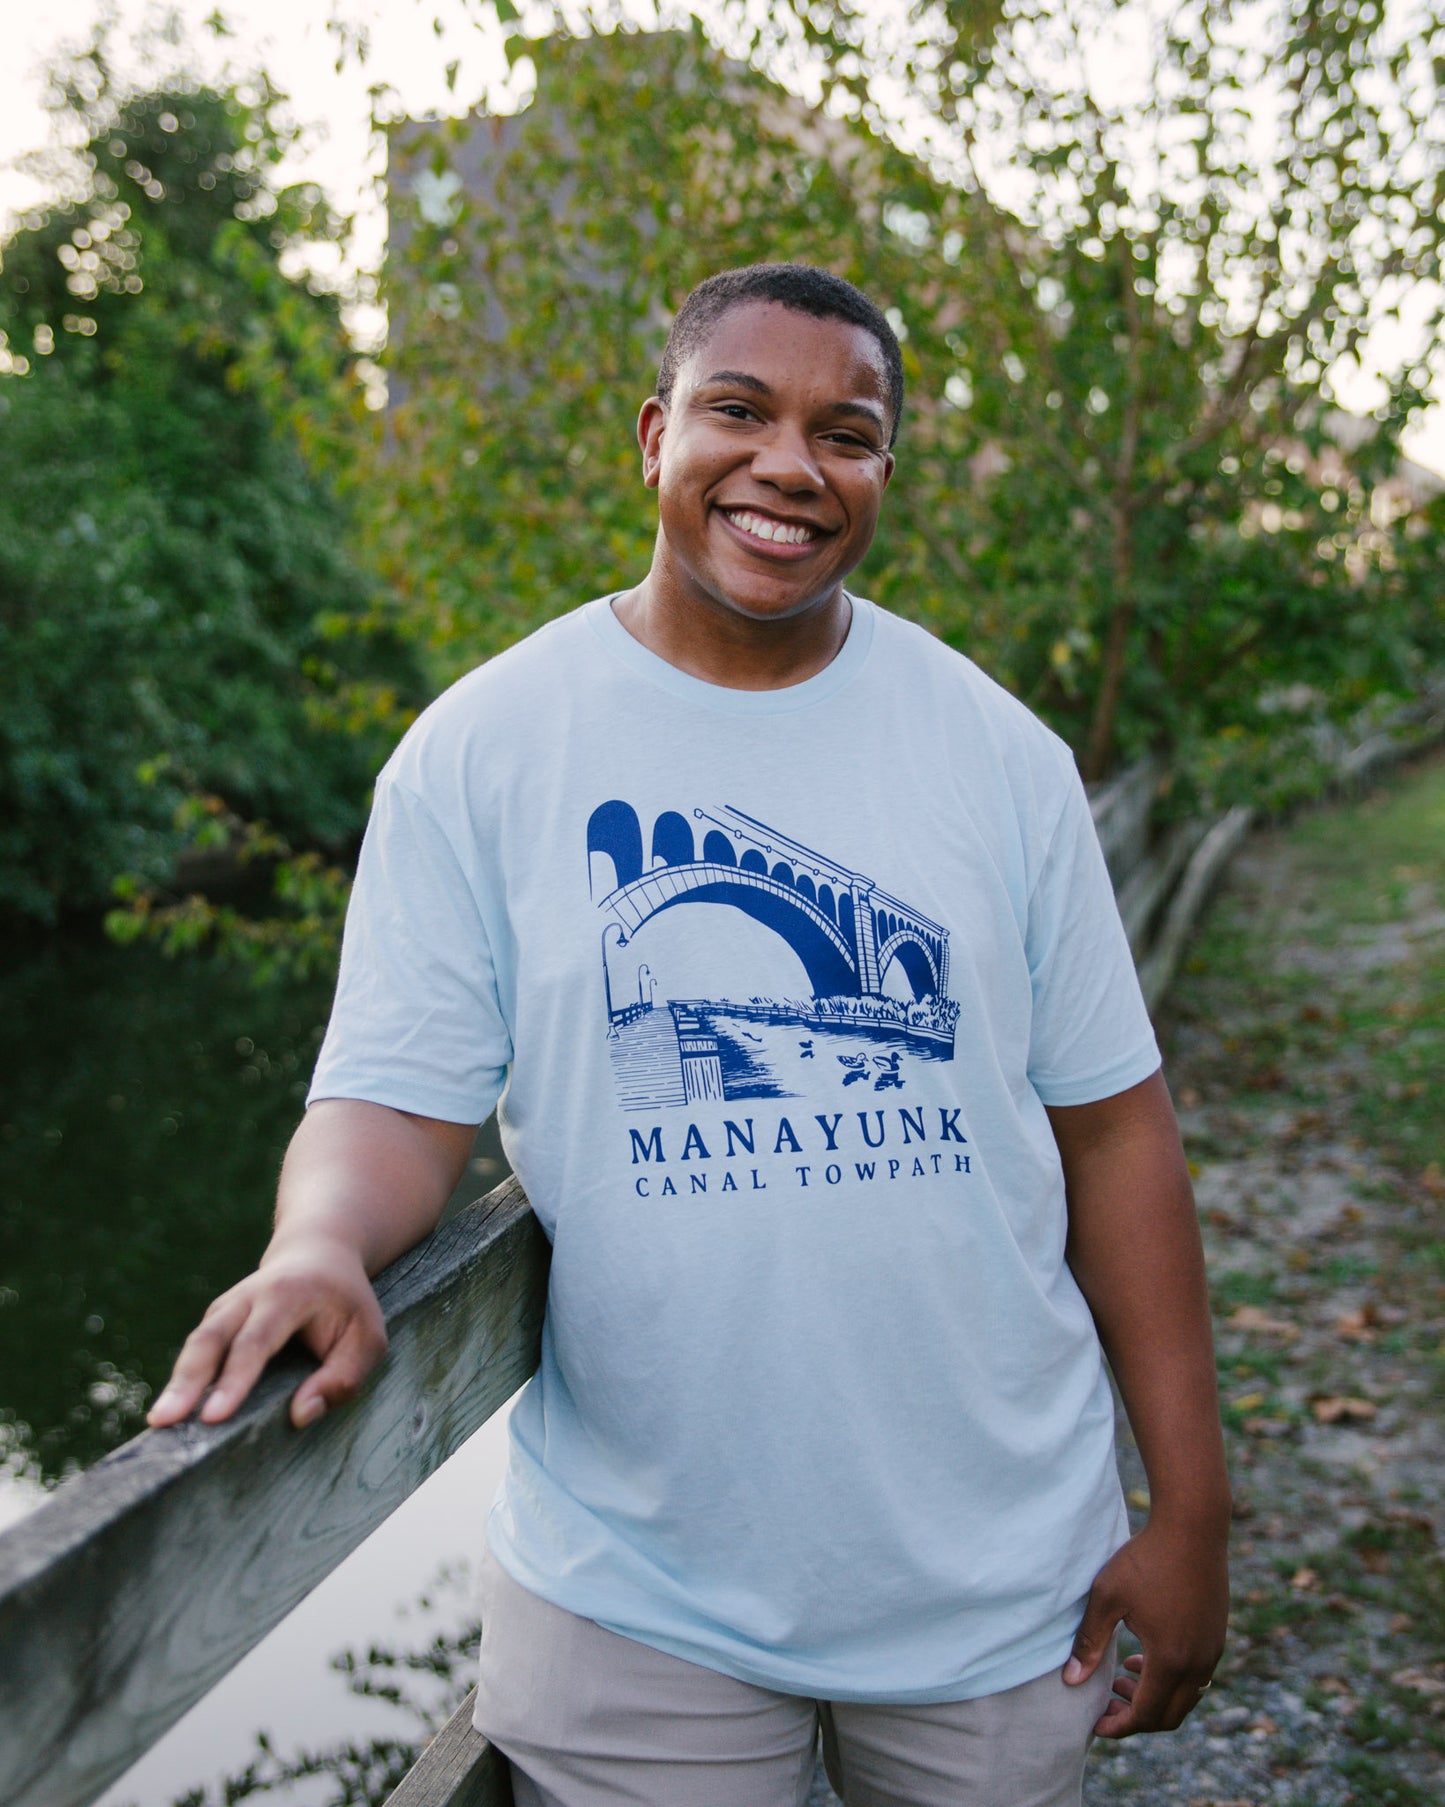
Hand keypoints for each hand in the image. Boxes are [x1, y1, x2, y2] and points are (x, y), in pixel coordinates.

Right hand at [146, 1235, 387, 1431]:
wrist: (318, 1252)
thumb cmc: (347, 1304)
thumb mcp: (367, 1337)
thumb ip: (343, 1377)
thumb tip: (299, 1415)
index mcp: (289, 1295)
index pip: (257, 1342)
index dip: (235, 1379)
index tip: (214, 1417)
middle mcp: (249, 1297)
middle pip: (211, 1339)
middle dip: (187, 1381)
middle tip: (164, 1421)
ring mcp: (227, 1307)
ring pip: (197, 1344)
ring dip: (176, 1384)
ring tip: (159, 1423)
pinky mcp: (216, 1321)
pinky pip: (197, 1352)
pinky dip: (183, 1381)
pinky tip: (173, 1413)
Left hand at [1061, 1517, 1227, 1735]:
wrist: (1192, 1527)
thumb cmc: (1145, 1558)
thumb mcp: (1107, 1597)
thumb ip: (1089, 1642)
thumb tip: (1071, 1681)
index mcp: (1169, 1660)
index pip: (1146, 1716)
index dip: (1119, 1725)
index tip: (1096, 1723)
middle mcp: (1198, 1663)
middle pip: (1168, 1715)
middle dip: (1136, 1718)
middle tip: (1107, 1703)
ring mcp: (1212, 1651)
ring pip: (1185, 1697)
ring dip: (1154, 1698)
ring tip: (1122, 1678)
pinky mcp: (1217, 1636)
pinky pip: (1195, 1677)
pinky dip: (1170, 1680)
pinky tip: (1143, 1656)